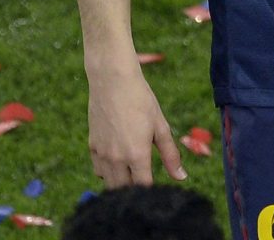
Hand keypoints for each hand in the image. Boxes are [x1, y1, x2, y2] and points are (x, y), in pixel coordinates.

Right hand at [86, 62, 185, 187]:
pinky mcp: (92, 147)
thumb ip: (170, 154)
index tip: (158, 189)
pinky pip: (99, 171)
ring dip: (121, 183)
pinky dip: (108, 172)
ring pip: (110, 184)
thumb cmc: (141, 100)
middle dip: (136, 189)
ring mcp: (102, 154)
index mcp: (136, 154)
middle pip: (125, 190)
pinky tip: (118, 161)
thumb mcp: (160, 125)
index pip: (144, 187)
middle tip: (145, 179)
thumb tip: (181, 177)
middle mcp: (117, 159)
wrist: (112, 80)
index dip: (152, 191)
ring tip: (132, 173)